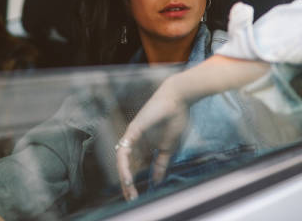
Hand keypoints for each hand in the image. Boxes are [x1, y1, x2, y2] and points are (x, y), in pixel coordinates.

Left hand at [115, 55, 269, 200]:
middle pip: (127, 166)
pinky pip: (124, 151)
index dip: (135, 181)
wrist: (179, 101)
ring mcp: (132, 136)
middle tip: (132, 199)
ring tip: (129, 191)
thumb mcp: (169, 149)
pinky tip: (127, 177)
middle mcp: (136, 142)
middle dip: (128, 184)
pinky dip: (124, 166)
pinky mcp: (132, 131)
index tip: (138, 196)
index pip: (136, 167)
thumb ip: (160, 164)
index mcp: (145, 146)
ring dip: (124, 177)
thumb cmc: (176, 120)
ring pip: (122, 161)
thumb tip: (157, 181)